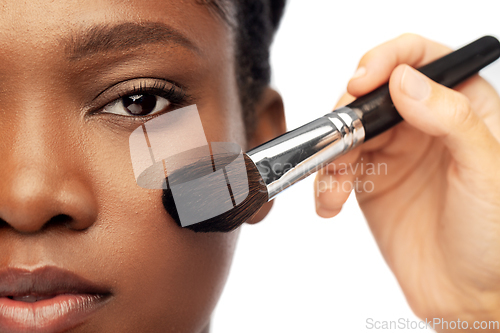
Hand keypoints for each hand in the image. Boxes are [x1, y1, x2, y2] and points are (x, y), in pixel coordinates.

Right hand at [314, 34, 499, 329]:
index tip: (363, 81)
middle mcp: (423, 123)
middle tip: (342, 139)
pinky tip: (331, 202)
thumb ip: (450, 118)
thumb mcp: (484, 171)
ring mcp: (393, 151)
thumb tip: (405, 80)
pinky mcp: (370, 179)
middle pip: (371, 93)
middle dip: (348, 114)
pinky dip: (324, 182)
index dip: (387, 59)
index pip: (420, 59)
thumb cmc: (492, 238)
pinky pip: (335, 167)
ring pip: (346, 129)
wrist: (466, 294)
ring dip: (331, 154)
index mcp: (462, 107)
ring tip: (335, 185)